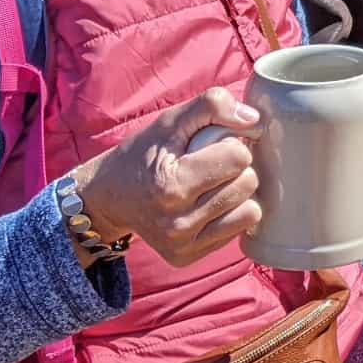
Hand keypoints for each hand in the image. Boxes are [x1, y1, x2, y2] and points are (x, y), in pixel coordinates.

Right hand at [68, 87, 262, 268]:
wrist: (108, 198)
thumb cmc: (143, 154)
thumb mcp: (170, 121)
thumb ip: (211, 105)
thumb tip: (254, 120)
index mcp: (171, 186)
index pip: (239, 158)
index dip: (231, 145)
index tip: (211, 146)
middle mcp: (177, 222)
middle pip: (248, 184)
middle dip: (237, 168)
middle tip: (211, 165)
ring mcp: (182, 244)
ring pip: (250, 211)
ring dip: (238, 193)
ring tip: (212, 185)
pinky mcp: (187, 257)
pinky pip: (238, 230)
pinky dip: (231, 213)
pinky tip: (209, 204)